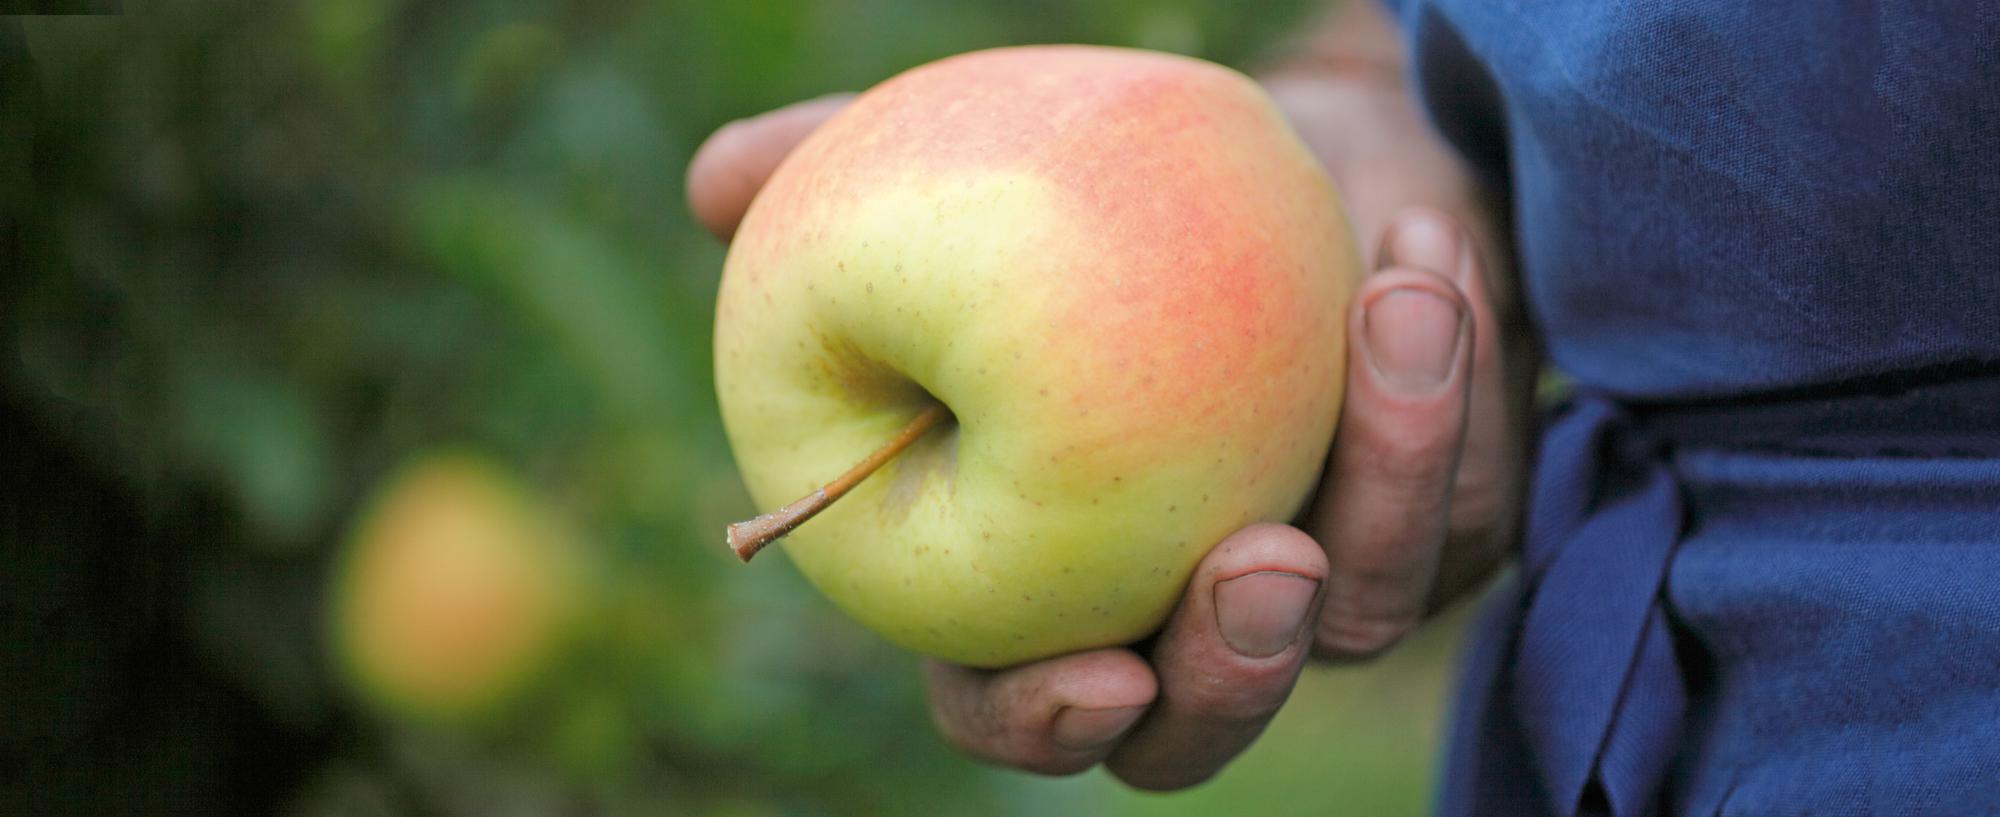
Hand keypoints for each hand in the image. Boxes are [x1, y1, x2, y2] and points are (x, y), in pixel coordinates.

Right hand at [686, 10, 1531, 787]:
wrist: (1296, 142)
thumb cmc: (1103, 182)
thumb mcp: (975, 166)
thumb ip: (843, 179)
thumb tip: (720, 184)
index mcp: (1045, 575)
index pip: (1018, 703)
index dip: (1042, 719)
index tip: (1099, 674)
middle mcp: (1183, 603)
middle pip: (1207, 724)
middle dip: (1237, 672)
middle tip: (1260, 567)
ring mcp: (1329, 573)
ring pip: (1371, 610)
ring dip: (1392, 480)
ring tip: (1389, 317)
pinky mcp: (1450, 510)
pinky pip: (1476, 494)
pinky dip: (1460, 385)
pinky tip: (1422, 259)